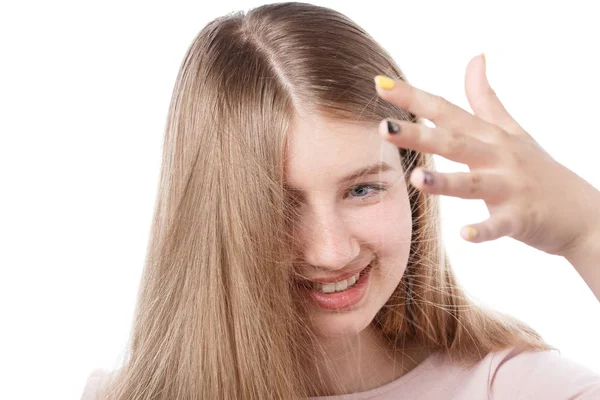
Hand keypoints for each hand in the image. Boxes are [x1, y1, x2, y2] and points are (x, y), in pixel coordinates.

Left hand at [373, 53, 599, 257]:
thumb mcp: (511, 130)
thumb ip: (485, 98)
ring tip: (415, 179)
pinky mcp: (521, 218)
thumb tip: (474, 57)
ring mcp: (510, 187)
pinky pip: (500, 226)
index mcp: (489, 136)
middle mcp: (497, 157)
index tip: (380, 84)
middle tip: (384, 127)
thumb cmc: (538, 168)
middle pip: (453, 143)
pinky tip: (464, 234)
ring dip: (444, 182)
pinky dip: (484, 230)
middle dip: (418, 135)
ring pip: (472, 184)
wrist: (582, 211)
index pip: (446, 112)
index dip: (414, 99)